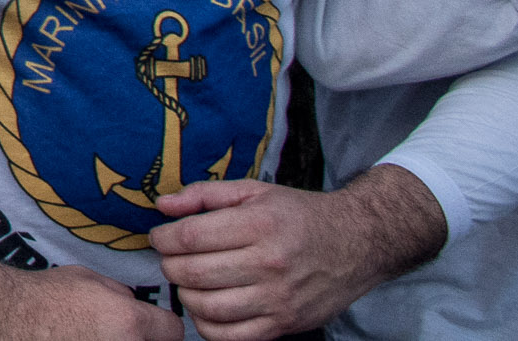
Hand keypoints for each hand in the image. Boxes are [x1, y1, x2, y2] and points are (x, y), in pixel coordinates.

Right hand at [0, 238, 176, 338]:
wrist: (3, 317)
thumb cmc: (42, 294)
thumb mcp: (87, 278)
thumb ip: (121, 294)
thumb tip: (137, 305)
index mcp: (130, 321)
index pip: (174, 330)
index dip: (163, 324)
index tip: (153, 324)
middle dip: (143, 337)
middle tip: (123, 329)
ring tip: (97, 333)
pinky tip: (81, 337)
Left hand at [151, 170, 444, 340]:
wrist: (356, 243)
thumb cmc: (298, 214)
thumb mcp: (253, 192)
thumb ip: (203, 195)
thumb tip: (162, 205)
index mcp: (258, 225)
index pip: (190, 237)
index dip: (163, 238)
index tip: (160, 237)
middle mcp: (269, 264)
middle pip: (193, 273)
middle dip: (169, 265)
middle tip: (171, 258)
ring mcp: (278, 299)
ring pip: (207, 307)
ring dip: (185, 295)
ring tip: (189, 280)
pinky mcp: (285, 324)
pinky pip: (230, 336)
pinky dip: (207, 325)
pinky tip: (207, 307)